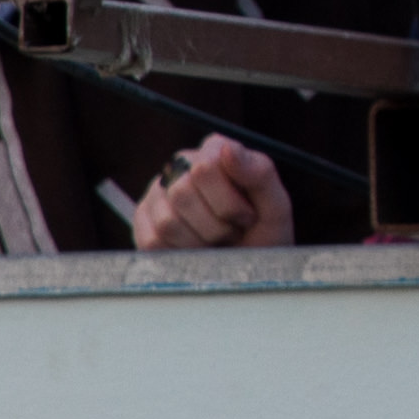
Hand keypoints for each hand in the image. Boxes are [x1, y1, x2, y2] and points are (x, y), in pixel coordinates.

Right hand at [127, 137, 292, 255]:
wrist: (247, 270)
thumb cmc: (263, 234)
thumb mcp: (275, 206)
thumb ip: (258, 172)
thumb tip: (228, 149)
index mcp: (214, 151)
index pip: (205, 167)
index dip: (230, 202)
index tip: (248, 217)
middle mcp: (181, 166)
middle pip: (183, 192)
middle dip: (216, 225)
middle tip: (233, 233)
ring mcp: (158, 194)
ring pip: (167, 220)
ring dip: (200, 241)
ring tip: (217, 242)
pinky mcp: (143, 223)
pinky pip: (153, 240)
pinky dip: (181, 254)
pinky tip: (198, 251)